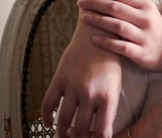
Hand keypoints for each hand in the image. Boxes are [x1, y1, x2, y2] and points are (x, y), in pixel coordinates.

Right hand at [41, 22, 121, 137]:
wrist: (98, 34)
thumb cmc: (110, 62)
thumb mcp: (115, 85)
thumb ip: (107, 108)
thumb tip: (99, 131)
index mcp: (108, 97)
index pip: (102, 132)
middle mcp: (90, 94)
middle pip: (81, 129)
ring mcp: (73, 87)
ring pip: (63, 120)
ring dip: (63, 133)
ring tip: (64, 136)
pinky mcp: (59, 79)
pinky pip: (48, 103)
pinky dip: (46, 117)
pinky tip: (48, 123)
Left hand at [78, 0, 161, 71]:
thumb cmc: (153, 28)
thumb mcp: (148, 10)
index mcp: (146, 6)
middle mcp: (146, 19)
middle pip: (115, 8)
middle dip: (95, 4)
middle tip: (80, 3)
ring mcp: (144, 37)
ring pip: (116, 26)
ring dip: (97, 21)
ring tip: (83, 18)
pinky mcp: (141, 53)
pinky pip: (120, 47)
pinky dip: (106, 42)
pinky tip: (93, 39)